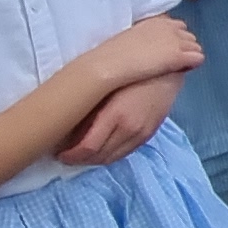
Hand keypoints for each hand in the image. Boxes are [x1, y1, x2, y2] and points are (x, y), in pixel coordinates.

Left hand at [57, 74, 180, 166]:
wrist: (168, 67)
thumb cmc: (133, 68)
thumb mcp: (106, 83)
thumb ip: (89, 107)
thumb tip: (70, 126)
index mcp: (117, 115)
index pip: (89, 147)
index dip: (71, 155)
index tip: (58, 152)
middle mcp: (131, 129)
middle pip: (100, 157)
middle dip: (80, 159)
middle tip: (65, 154)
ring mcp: (142, 134)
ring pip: (113, 158)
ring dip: (95, 159)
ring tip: (80, 153)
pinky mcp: (149, 134)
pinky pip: (125, 152)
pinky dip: (110, 154)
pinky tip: (101, 147)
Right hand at [85, 14, 208, 90]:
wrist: (111, 63)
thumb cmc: (114, 53)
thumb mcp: (131, 36)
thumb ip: (144, 36)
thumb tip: (147, 45)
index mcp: (157, 21)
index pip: (178, 27)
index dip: (175, 39)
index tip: (168, 49)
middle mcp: (170, 27)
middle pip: (189, 36)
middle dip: (184, 47)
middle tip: (174, 60)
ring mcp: (176, 41)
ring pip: (195, 47)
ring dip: (189, 56)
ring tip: (178, 67)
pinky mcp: (179, 56)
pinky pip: (198, 58)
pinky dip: (193, 64)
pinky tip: (183, 70)